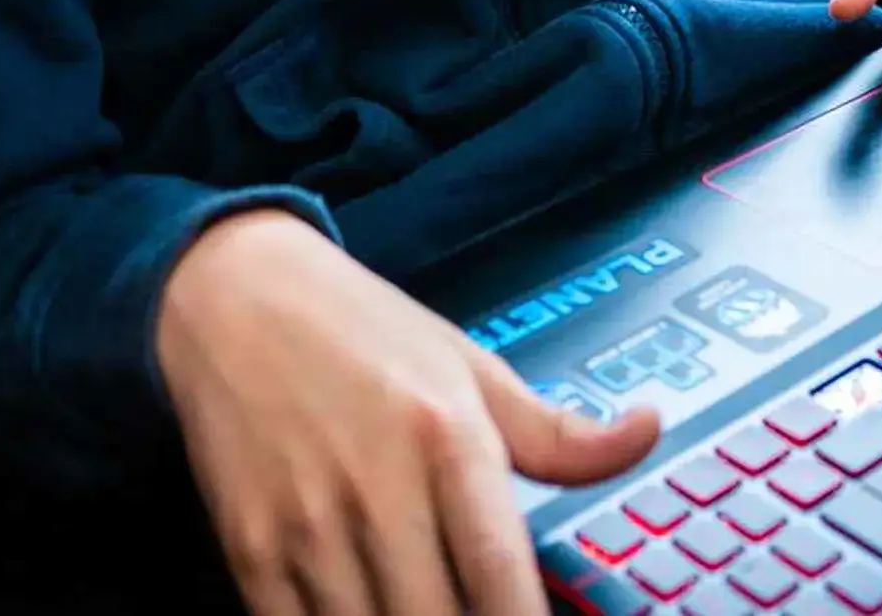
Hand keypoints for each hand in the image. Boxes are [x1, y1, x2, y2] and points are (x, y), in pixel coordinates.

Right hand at [155, 208, 657, 614]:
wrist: (233, 297)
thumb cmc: (364, 333)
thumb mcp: (469, 365)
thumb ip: (558, 431)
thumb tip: (648, 432)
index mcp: (447, 436)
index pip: (502, 575)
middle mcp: (377, 486)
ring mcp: (307, 526)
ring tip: (427, 614)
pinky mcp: (250, 553)